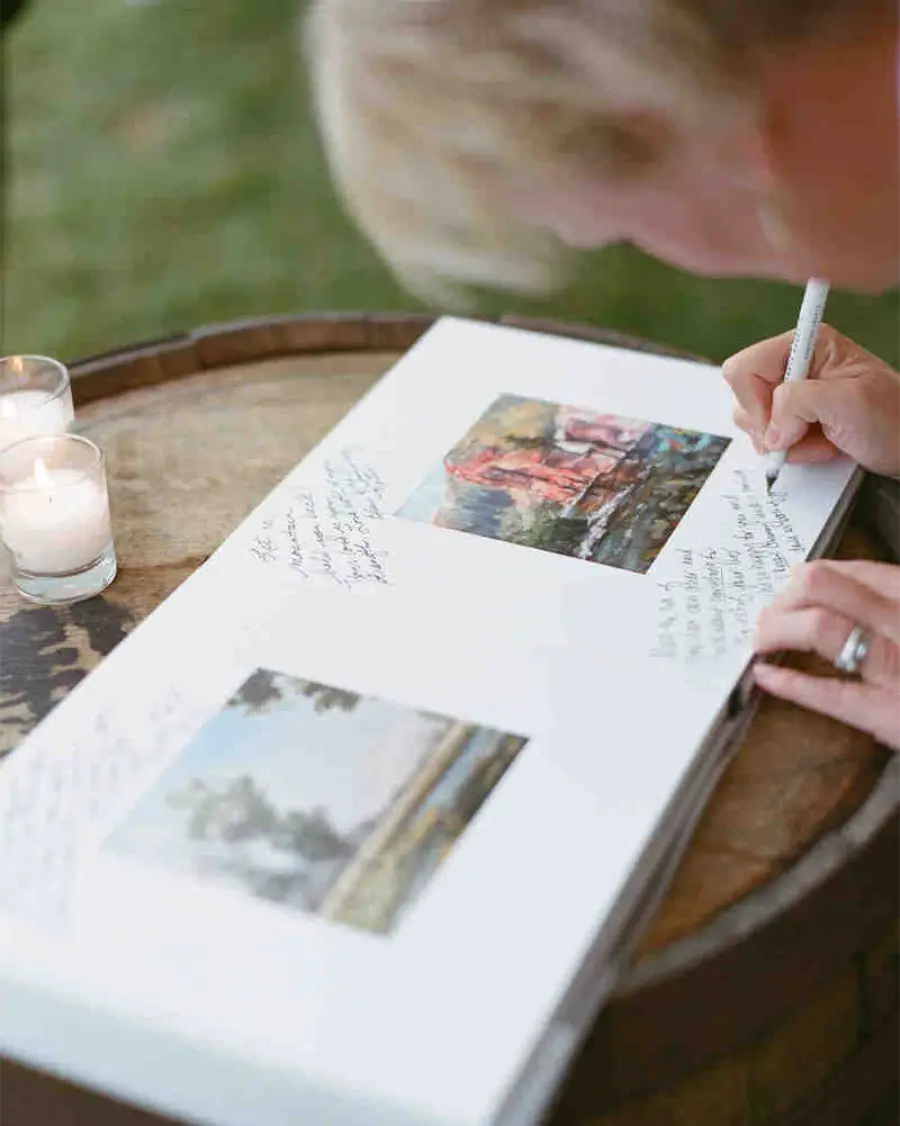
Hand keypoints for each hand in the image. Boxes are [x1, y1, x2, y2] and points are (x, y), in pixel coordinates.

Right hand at [722, 324, 899, 476]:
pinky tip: (817, 446)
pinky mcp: (791, 419)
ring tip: (819, 440)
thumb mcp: (849, 402)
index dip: (754, 400)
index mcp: (806, 345)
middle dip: (771, 425)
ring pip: (750, 421)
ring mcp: (790, 394)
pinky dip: (789, 451)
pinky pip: (765, 438)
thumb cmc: (892, 419)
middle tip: (806, 432)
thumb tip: (770, 430)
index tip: (782, 424)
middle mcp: (793, 365)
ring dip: (783, 442)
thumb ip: (799, 403)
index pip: (745, 368)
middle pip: (743, 396)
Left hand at [753, 559, 899, 749]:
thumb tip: (850, 595)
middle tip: (769, 613)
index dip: (817, 576)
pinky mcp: (892, 717)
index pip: (859, 570)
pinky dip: (790, 683)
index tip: (796, 586)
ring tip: (760, 639)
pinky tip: (765, 677)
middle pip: (824, 587)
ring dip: (777, 629)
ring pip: (820, 628)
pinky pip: (832, 695)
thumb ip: (896, 607)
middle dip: (785, 597)